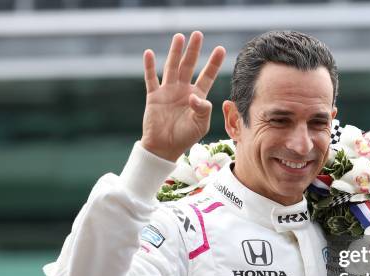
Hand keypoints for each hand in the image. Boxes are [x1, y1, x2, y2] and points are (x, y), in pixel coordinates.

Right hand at [141, 31, 225, 161]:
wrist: (164, 148)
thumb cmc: (185, 137)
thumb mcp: (200, 125)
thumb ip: (202, 110)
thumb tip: (194, 96)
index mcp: (197, 96)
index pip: (207, 76)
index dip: (213, 63)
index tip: (220, 49)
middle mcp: (183, 90)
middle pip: (189, 66)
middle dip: (193, 50)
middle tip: (198, 34)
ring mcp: (168, 92)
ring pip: (172, 67)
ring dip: (175, 52)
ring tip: (179, 37)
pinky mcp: (154, 96)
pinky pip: (151, 79)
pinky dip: (149, 66)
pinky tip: (148, 53)